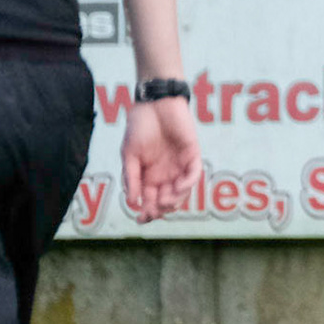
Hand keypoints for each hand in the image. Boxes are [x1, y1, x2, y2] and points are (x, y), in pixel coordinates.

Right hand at [121, 97, 201, 222]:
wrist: (153, 104)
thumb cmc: (139, 127)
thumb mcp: (129, 156)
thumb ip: (131, 178)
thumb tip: (132, 202)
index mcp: (149, 175)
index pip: (151, 199)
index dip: (147, 211)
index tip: (140, 219)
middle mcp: (166, 173)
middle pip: (168, 199)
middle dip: (161, 210)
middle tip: (153, 213)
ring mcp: (180, 164)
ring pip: (182, 190)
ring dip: (175, 200)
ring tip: (164, 203)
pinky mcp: (192, 154)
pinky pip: (193, 173)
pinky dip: (187, 183)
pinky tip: (177, 188)